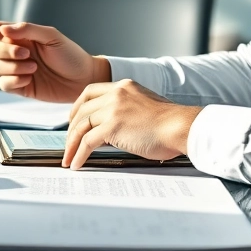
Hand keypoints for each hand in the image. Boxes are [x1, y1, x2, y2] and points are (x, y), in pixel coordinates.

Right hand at [0, 20, 110, 102]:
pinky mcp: (20, 86)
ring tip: (33, 67)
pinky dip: (13, 80)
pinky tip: (28, 79)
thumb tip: (4, 29)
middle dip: (4, 51)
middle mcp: (15, 51)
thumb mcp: (52, 36)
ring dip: (13, 67)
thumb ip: (28, 30)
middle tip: (26, 54)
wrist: (82, 79)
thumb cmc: (70, 54)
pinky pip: (4, 84)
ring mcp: (16, 69)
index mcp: (21, 36)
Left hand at [63, 80, 203, 169]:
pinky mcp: (113, 126)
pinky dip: (79, 154)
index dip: (77, 106)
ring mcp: (113, 108)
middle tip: (68, 143)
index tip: (72, 120)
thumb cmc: (171, 124)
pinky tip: (77, 163)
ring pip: (81, 126)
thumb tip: (112, 129)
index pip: (90, 91)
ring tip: (68, 158)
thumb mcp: (145, 107)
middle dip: (71, 129)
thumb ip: (127, 111)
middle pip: (82, 109)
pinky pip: (87, 142)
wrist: (182, 127)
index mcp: (124, 86)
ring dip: (71, 144)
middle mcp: (116, 94)